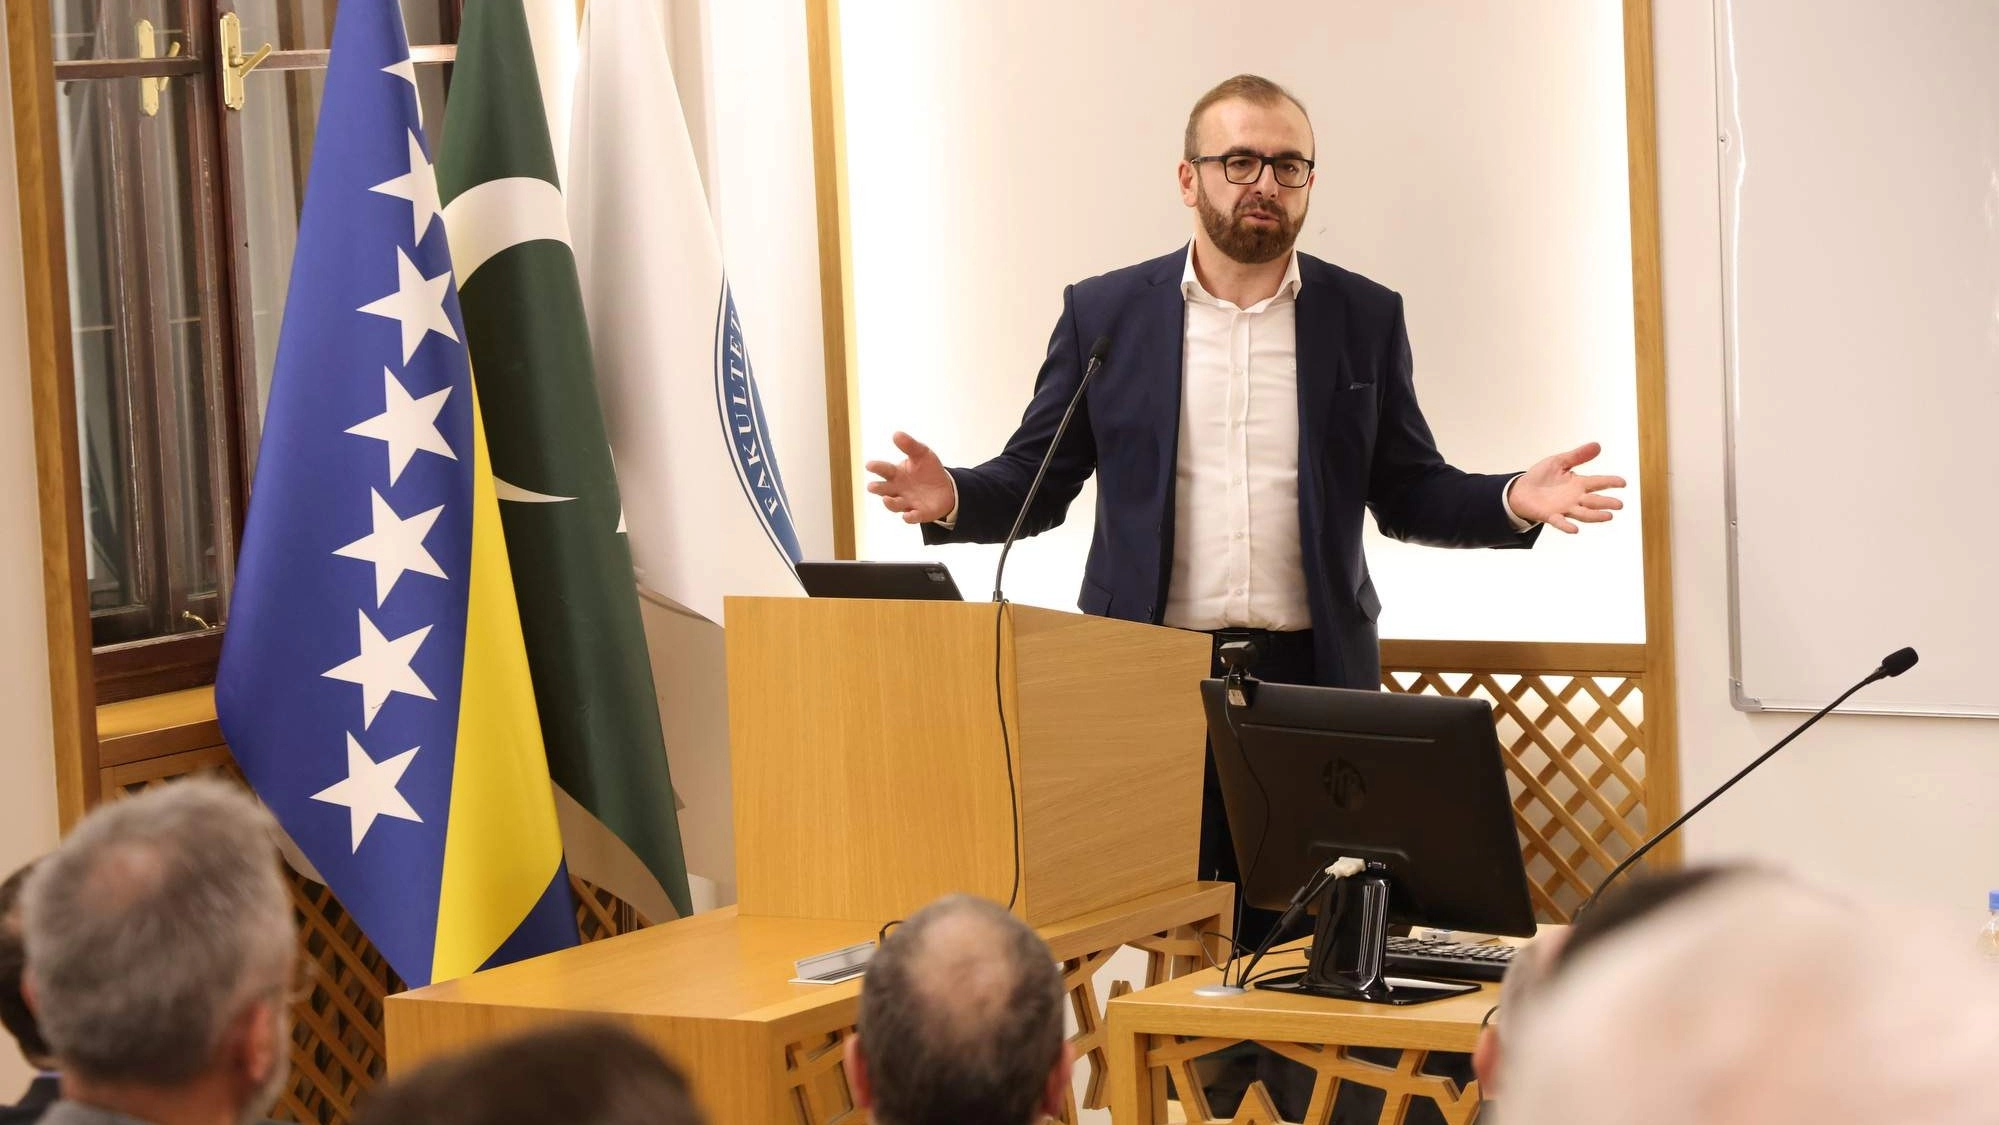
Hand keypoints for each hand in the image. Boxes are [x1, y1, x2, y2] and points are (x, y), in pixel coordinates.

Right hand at [864, 432, 955, 523]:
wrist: (945, 488)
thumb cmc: (928, 470)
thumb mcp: (922, 454)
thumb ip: (910, 445)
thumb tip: (896, 434)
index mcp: (896, 474)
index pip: (884, 470)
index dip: (876, 467)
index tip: (869, 465)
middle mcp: (898, 490)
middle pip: (884, 489)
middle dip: (878, 488)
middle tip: (872, 486)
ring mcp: (908, 502)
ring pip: (895, 505)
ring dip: (890, 503)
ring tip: (886, 499)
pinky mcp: (919, 513)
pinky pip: (912, 517)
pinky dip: (909, 517)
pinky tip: (907, 516)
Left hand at [1508, 442, 1625, 533]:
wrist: (1521, 490)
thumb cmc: (1542, 476)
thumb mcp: (1559, 462)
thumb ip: (1577, 456)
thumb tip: (1597, 445)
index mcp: (1578, 484)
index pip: (1598, 482)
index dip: (1610, 482)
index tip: (1623, 483)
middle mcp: (1575, 498)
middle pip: (1594, 501)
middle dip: (1606, 503)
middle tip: (1619, 505)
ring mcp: (1564, 508)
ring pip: (1583, 513)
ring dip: (1595, 516)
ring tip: (1608, 516)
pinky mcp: (1550, 516)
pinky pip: (1560, 522)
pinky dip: (1567, 526)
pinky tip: (1575, 530)